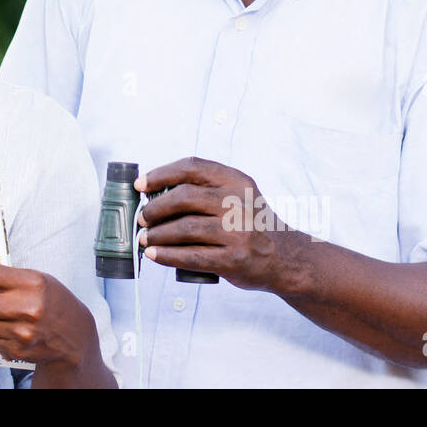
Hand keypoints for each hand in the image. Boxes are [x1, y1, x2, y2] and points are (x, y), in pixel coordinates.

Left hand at [136, 157, 307, 293]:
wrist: (285, 256)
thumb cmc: (250, 223)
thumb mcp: (237, 194)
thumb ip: (205, 188)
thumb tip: (153, 192)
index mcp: (235, 181)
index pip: (192, 167)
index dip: (161, 174)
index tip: (141, 185)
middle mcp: (238, 202)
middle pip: (184, 198)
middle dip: (156, 208)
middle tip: (142, 217)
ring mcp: (238, 232)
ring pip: (185, 228)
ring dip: (157, 234)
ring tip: (144, 237)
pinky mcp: (234, 259)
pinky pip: (192, 256)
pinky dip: (167, 255)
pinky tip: (154, 254)